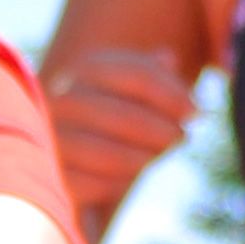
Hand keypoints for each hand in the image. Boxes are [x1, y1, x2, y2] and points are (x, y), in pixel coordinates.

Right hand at [39, 46, 199, 225]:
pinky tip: (122, 179)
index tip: (195, 111)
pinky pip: (93, 185)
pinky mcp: (49, 178)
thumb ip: (145, 75)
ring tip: (154, 157)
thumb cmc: (104, 124)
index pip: (138, 75)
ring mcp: (50, 140)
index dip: (173, 94)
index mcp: (82, 72)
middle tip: (182, 138)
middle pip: (126, 115)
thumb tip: (168, 58)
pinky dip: (116, 182)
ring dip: (143, 157)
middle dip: (162, 129)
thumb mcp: (126, 95)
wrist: (54, 166)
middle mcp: (59, 99)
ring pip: (109, 153)